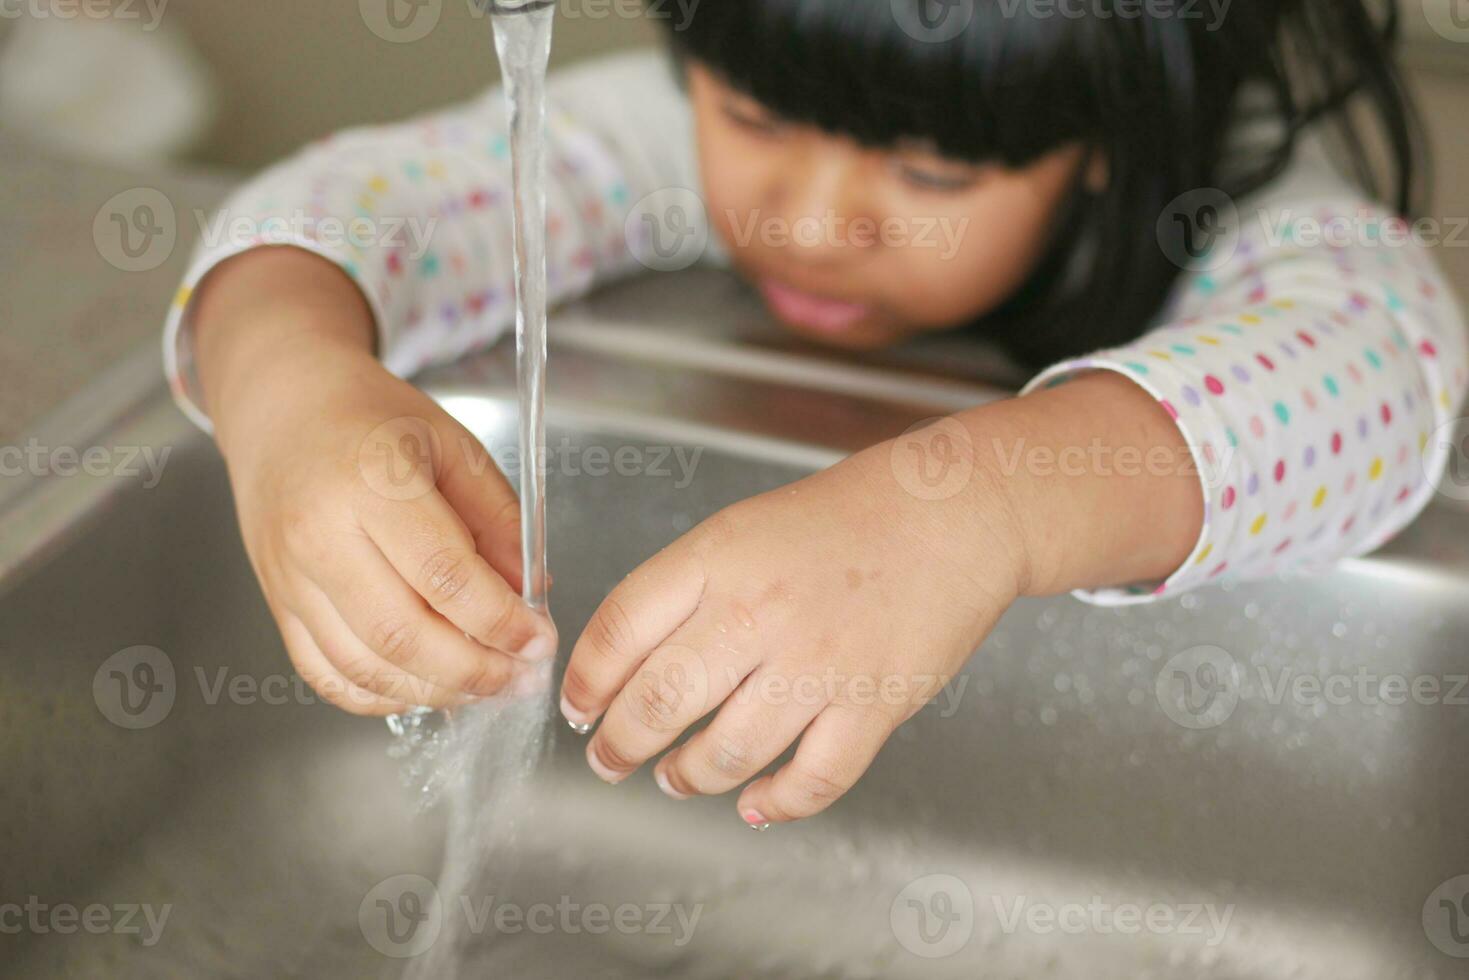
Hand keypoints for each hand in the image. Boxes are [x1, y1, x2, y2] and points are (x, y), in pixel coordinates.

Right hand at [193, 249, 553, 714]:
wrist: (282, 409)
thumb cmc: (374, 420)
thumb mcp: (454, 446)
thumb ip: (500, 519)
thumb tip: (533, 594)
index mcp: (372, 483)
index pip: (444, 576)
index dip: (499, 622)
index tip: (540, 642)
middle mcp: (321, 535)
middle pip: (402, 635)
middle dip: (474, 672)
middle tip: (520, 680)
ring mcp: (290, 577)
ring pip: (364, 667)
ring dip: (434, 692)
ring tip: (484, 688)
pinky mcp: (276, 604)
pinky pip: (326, 675)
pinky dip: (381, 696)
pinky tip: (426, 688)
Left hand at [558, 434, 1025, 825]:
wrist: (953, 514)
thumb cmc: (850, 517)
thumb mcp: (746, 528)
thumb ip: (688, 587)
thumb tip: (629, 659)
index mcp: (720, 558)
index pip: (621, 628)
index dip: (587, 680)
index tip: (579, 707)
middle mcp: (759, 612)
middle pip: (659, 700)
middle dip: (619, 745)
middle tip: (609, 759)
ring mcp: (818, 664)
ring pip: (726, 752)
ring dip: (687, 776)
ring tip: (675, 777)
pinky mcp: (873, 704)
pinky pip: (812, 779)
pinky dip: (776, 804)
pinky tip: (756, 804)